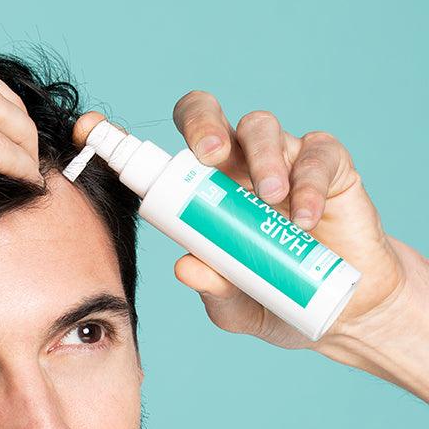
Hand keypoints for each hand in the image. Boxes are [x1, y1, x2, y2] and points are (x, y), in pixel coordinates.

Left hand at [73, 100, 415, 351]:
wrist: (339, 312)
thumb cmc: (271, 299)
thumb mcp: (233, 305)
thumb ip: (211, 287)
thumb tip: (184, 266)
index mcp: (198, 196)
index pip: (158, 160)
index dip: (122, 140)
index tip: (90, 130)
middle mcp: (233, 168)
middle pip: (205, 116)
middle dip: (201, 125)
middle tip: (207, 154)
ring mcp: (278, 161)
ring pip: (259, 126)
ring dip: (262, 157)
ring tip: (269, 198)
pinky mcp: (326, 166)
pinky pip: (316, 153)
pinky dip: (309, 181)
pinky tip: (304, 217)